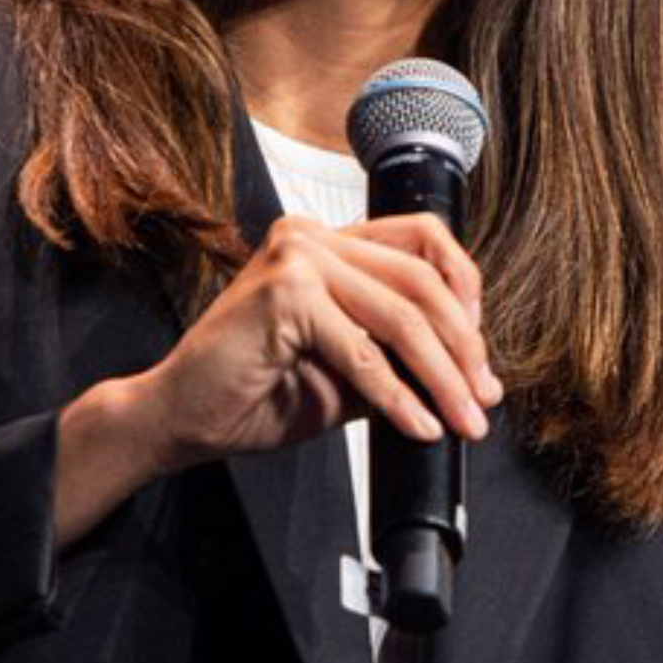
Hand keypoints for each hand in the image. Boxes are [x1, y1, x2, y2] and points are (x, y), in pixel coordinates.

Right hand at [137, 213, 504, 470]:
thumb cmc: (253, 392)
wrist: (179, 417)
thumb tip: (469, 377)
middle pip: (421, 280)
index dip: (464, 288)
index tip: (480, 350)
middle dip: (464, 347)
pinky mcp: (284, 294)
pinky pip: (362, 352)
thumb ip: (396, 355)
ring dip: (442, 376)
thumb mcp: (344, 369)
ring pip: (400, 316)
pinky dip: (398, 396)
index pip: (420, 239)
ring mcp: (296, 258)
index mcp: (324, 240)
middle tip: (482, 398)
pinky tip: (418, 425)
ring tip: (462, 419)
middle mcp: (311, 236)